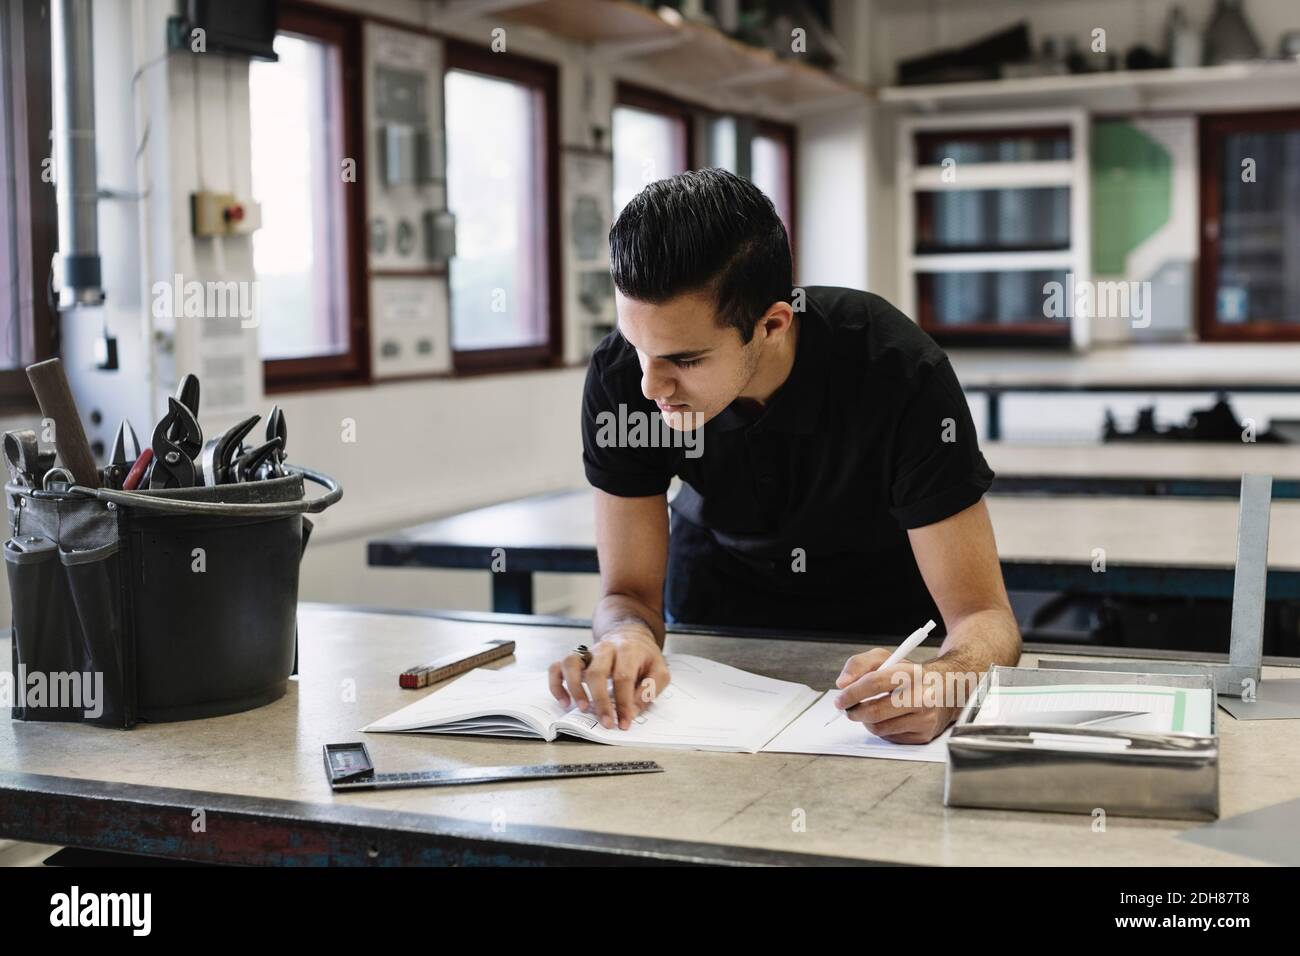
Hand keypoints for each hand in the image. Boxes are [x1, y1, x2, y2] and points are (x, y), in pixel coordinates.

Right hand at [548, 630, 670, 730]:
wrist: (629, 635)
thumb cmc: (644, 657)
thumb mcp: (659, 670)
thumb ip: (650, 689)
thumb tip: (632, 710)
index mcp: (628, 650)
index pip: (624, 677)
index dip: (623, 703)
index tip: (624, 722)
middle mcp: (604, 648)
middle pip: (596, 672)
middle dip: (601, 701)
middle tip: (606, 723)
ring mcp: (587, 652)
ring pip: (571, 664)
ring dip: (574, 688)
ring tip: (582, 709)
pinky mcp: (575, 658)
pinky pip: (556, 667)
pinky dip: (556, 685)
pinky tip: (564, 702)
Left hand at [832, 648, 956, 743]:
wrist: (945, 689)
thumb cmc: (909, 675)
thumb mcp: (886, 659)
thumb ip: (859, 664)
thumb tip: (843, 684)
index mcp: (910, 673)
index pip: (874, 683)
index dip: (852, 693)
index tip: (840, 699)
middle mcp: (921, 696)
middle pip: (875, 711)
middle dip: (854, 712)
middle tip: (848, 709)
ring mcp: (925, 718)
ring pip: (880, 728)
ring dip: (866, 721)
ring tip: (869, 711)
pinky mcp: (924, 735)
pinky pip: (890, 738)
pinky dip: (881, 729)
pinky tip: (887, 718)